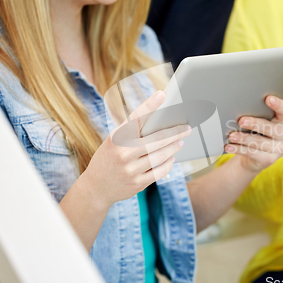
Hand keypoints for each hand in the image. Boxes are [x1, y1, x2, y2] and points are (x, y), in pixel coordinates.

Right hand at [80, 91, 191, 207]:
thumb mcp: (114, 142)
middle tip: (186, 128)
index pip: (136, 117)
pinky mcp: (137, 183)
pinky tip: (171, 157)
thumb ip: (132, 133)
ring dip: (174, 147)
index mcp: (116, 137)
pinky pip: (160, 171)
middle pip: (157, 139)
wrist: (95, 188)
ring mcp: (130, 169)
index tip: (162, 94)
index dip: (150, 105)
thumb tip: (160, 121)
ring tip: (180, 141)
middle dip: (175, 132)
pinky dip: (168, 163)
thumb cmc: (109, 158)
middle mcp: (123, 152)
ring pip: (161, 155)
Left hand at [225, 96, 282, 172]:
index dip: (277, 104)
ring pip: (260, 142)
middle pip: (271, 128)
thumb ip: (256, 114)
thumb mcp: (259, 122)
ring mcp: (279, 149)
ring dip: (243, 138)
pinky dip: (239, 149)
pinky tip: (229, 146)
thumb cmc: (256, 132)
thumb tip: (240, 108)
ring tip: (231, 136)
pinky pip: (252, 153)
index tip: (267, 98)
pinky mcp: (269, 160)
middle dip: (255, 123)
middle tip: (241, 120)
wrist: (254, 157)